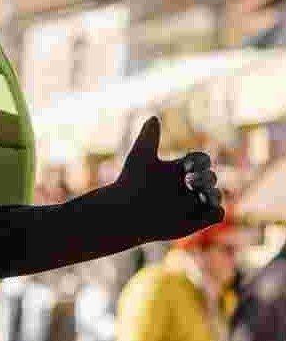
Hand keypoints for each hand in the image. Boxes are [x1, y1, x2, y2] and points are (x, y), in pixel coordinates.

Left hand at [112, 117, 223, 242]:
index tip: (186, 164)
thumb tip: (154, 117)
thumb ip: (149, 137)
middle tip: (190, 180)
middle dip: (205, 176)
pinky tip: (203, 206)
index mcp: (177, 171)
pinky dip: (216, 210)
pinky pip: (217, 214)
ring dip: (213, 193)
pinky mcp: (195, 222)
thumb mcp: (141, 157)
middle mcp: (185, 188)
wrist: (123, 212)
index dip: (199, 160)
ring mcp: (191, 205)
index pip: (201, 161)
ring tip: (200, 193)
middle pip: (210, 177)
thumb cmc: (130, 184)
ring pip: (216, 196)